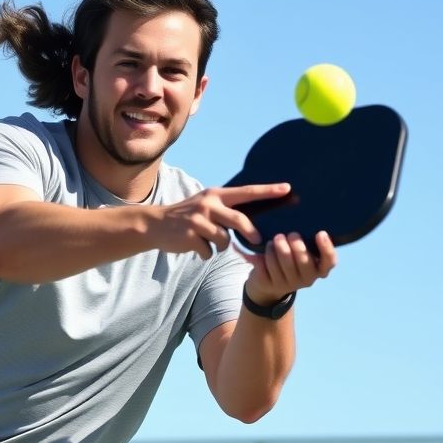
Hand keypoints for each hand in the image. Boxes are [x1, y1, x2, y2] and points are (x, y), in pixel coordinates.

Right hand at [150, 184, 291, 259]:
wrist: (155, 224)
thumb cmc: (187, 216)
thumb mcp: (206, 205)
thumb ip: (226, 210)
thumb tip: (252, 225)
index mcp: (215, 195)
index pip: (246, 192)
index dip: (268, 191)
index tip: (287, 189)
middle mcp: (208, 204)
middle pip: (239, 220)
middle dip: (250, 233)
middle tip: (257, 240)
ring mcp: (198, 220)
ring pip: (224, 240)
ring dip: (220, 246)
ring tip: (209, 243)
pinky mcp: (190, 236)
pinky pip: (209, 251)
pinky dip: (205, 254)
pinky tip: (195, 248)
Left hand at [243, 231, 336, 304]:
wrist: (270, 283)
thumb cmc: (291, 259)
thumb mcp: (302, 252)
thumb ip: (306, 241)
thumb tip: (303, 220)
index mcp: (319, 269)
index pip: (329, 261)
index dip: (326, 248)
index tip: (321, 233)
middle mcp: (306, 279)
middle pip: (303, 261)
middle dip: (295, 245)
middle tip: (289, 234)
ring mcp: (288, 284)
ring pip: (281, 264)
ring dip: (275, 249)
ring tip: (273, 240)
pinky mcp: (270, 285)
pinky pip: (265, 269)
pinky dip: (262, 257)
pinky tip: (262, 252)